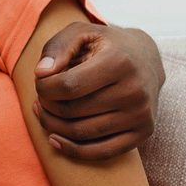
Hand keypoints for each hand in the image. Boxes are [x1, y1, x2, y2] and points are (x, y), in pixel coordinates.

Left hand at [33, 23, 164, 160]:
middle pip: (72, 111)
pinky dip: (73, 150)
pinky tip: (54, 139)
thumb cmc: (104, 45)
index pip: (68, 86)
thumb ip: (57, 47)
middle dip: (47, 106)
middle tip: (41, 98)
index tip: (39, 82)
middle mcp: (134, 90)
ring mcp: (140, 114)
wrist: (146, 59)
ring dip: (53, 126)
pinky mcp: (143, 133)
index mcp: (118, 62)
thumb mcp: (80, 33)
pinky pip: (102, 152)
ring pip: (82, 133)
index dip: (44, 88)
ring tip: (43, 112)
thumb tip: (41, 74)